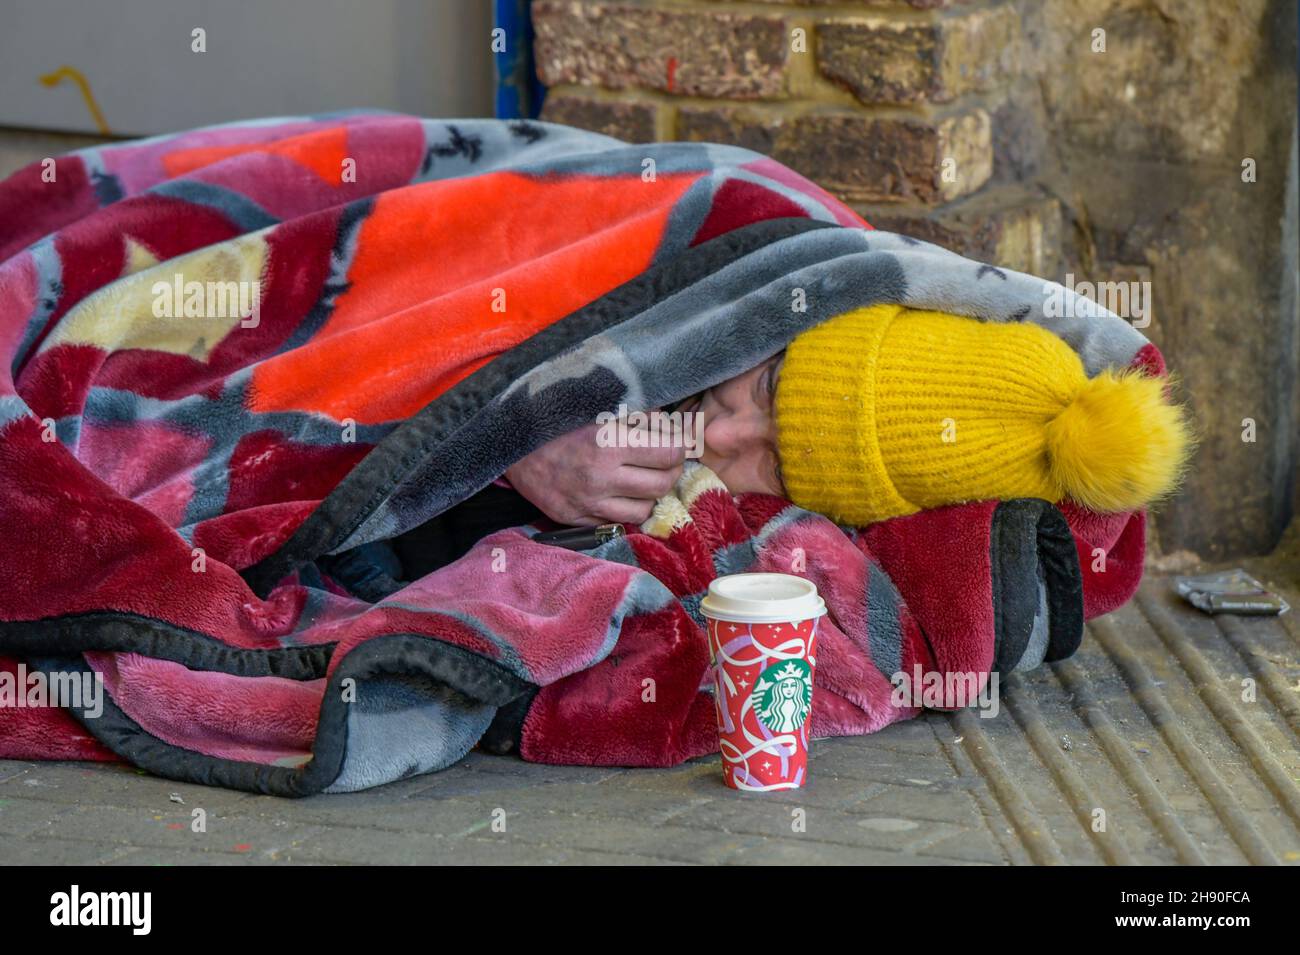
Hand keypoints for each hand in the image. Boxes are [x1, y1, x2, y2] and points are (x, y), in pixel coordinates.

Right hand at [505, 421, 685, 525]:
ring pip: (644, 510)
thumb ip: (638, 414)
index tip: (674, 441)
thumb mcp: (598, 404)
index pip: (670, 452)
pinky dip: (624, 509)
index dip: (678, 446)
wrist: (508, 441)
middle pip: (662, 484)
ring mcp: (586, 504)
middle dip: (669, 471)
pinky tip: (618, 492)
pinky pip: (616, 522)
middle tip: (663, 461)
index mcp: (608, 443)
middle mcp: (599, 478)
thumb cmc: (557, 417)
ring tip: (640, 478)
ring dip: (649, 494)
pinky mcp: (574, 519)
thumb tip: (673, 425)